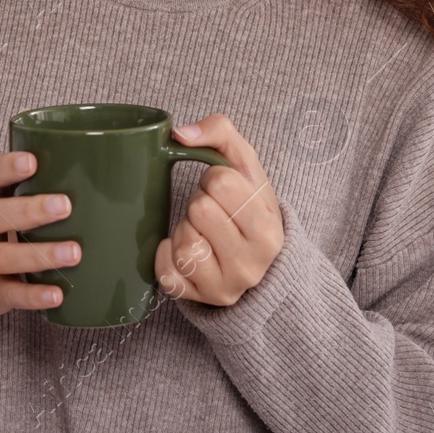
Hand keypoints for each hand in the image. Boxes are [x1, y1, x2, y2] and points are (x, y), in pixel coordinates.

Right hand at [0, 150, 81, 322]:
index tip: (32, 161)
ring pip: (3, 257)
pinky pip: (11, 294)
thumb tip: (92, 174)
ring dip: (40, 254)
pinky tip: (57, 294)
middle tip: (65, 206)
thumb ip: (32, 190)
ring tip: (74, 252)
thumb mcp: (1, 205)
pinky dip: (34, 295)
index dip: (6, 167)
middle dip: (30, 210)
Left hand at [155, 113, 283, 305]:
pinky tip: (182, 250)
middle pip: (199, 210)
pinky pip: (165, 272)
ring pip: (183, 242)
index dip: (215, 178)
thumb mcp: (245, 166)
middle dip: (199, 203)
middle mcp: (251, 264)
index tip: (224, 191)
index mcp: (268, 228)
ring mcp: (225, 287)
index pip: (221, 182)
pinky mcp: (198, 300)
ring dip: (183, 229)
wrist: (257, 261)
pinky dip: (166, 255)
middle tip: (212, 212)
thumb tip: (180, 134)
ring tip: (201, 231)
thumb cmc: (247, 206)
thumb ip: (219, 132)